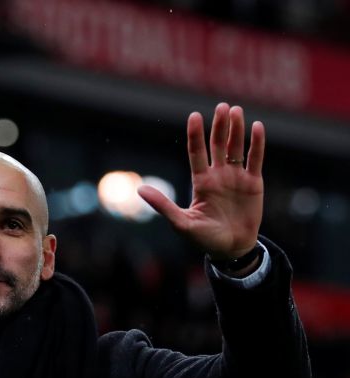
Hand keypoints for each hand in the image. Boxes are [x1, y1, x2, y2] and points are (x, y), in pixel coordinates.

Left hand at [138, 103, 263, 259]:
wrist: (230, 249)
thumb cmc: (203, 238)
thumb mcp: (181, 223)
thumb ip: (163, 205)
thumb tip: (140, 190)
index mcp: (200, 182)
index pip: (196, 152)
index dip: (196, 135)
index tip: (194, 115)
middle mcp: (218, 175)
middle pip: (218, 145)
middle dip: (219, 126)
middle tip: (221, 106)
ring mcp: (236, 177)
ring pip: (236, 148)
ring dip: (236, 130)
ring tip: (236, 110)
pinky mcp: (254, 183)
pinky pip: (255, 159)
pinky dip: (256, 144)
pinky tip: (257, 127)